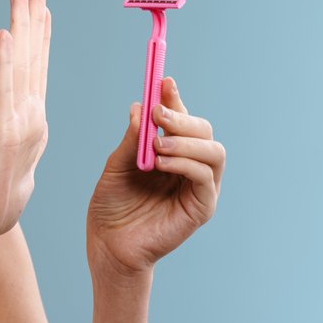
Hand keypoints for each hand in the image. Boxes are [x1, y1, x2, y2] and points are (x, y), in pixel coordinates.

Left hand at [86, 77, 225, 279]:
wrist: (108, 243)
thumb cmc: (112, 205)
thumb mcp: (117, 165)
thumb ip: (132, 139)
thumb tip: (140, 106)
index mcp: (170, 152)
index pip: (182, 119)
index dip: (175, 98)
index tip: (163, 80)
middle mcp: (189, 165)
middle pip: (204, 130)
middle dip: (182, 116)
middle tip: (158, 113)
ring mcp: (199, 187)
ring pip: (213, 150)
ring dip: (186, 140)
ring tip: (157, 144)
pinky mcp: (202, 207)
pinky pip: (206, 177)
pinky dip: (186, 163)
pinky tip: (161, 163)